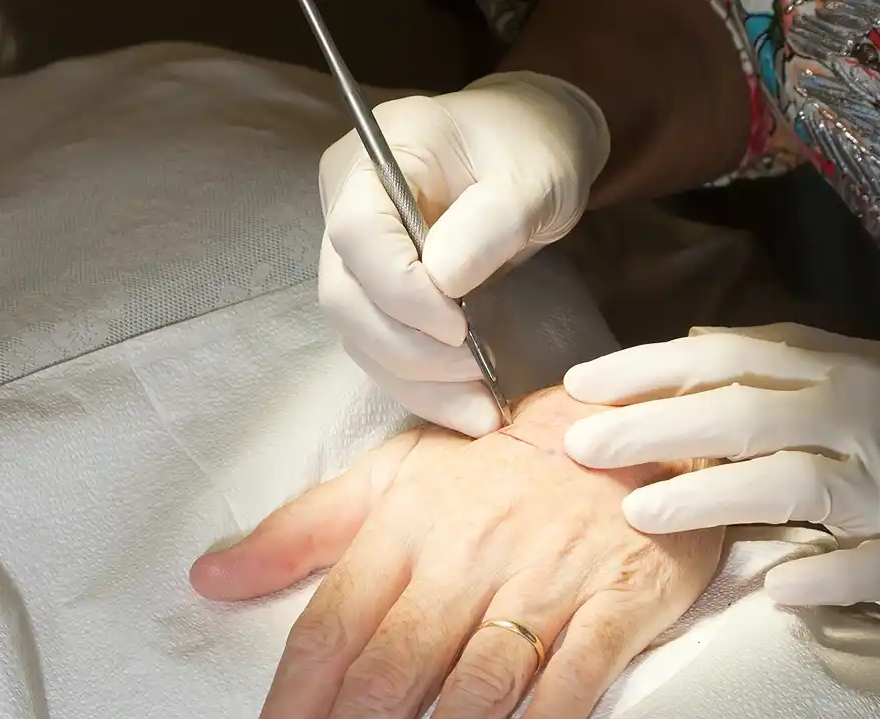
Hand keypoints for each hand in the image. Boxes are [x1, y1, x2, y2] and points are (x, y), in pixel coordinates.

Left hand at [190, 389, 719, 718]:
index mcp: (401, 532)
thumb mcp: (392, 475)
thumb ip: (301, 530)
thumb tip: (207, 579)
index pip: (329, 635)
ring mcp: (546, 581)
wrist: (627, 425)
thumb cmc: (496, 466)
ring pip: (477, 683)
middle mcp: (466, 560)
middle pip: (390, 673)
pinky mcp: (618, 598)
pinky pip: (578, 670)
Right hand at [318, 73, 609, 437]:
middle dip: (407, 348)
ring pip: (358, 333)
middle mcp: (347, 204)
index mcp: (377, 158)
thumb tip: (442, 282)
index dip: (401, 293)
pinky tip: (467, 408)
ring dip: (415, 381)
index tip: (459, 328)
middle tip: (475, 371)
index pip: (357, 236)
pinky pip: (383, 346)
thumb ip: (490, 223)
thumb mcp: (531, 176)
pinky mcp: (377, 290)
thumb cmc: (533, 147)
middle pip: (345, 295)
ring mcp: (357, 251)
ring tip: (479, 410)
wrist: (534, 148)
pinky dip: (423, 385)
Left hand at [561, 324, 879, 620]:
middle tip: (580, 447)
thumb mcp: (861, 375)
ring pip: (795, 484)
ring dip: (715, 498)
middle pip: (748, 415)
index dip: (650, 369)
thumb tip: (689, 345)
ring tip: (638, 517)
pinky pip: (870, 566)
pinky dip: (825, 575)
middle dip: (657, 428)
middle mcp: (863, 418)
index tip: (579, 385)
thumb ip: (779, 361)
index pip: (730, 360)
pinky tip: (775, 589)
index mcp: (842, 370)